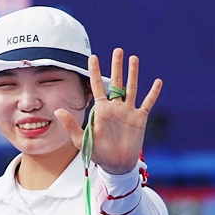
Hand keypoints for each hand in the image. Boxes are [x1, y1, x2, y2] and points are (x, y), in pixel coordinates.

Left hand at [55, 50, 159, 176]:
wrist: (116, 165)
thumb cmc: (98, 153)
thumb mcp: (82, 139)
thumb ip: (71, 125)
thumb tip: (57, 111)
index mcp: (101, 110)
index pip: (96, 86)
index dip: (94, 71)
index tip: (92, 56)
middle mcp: (115, 107)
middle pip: (116, 82)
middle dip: (117, 66)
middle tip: (118, 50)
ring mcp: (128, 112)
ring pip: (132, 88)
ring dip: (133, 73)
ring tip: (134, 58)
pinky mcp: (139, 119)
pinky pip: (147, 103)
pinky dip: (152, 93)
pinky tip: (157, 81)